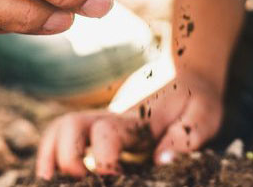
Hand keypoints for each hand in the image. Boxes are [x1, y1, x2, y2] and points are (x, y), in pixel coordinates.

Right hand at [36, 69, 223, 177]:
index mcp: (136, 119)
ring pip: (60, 128)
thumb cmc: (196, 100)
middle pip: (70, 125)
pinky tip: (51, 176)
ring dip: (49, 153)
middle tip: (80, 180)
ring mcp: (100, 124)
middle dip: (67, 156)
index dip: (103, 158)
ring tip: (49, 182)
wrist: (188, 75)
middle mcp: (111, 118)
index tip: (112, 177)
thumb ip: (185, 137)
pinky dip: (50, 154)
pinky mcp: (98, 132)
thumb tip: (160, 160)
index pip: (106, 132)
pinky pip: (63, 136)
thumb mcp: (204, 117)